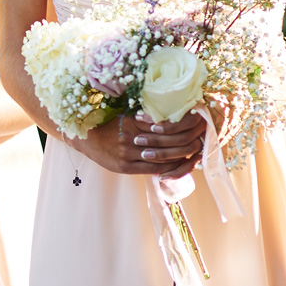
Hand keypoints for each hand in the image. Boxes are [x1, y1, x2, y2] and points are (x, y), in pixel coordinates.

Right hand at [74, 110, 206, 180]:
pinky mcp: (125, 167)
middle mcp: (131, 137)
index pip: (163, 125)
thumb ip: (143, 117)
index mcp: (132, 122)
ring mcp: (128, 153)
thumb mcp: (124, 116)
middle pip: (166, 140)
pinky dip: (166, 168)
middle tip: (200, 138)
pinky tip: (176, 166)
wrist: (85, 139)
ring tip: (193, 152)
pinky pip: (152, 168)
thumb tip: (166, 116)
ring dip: (180, 155)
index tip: (194, 123)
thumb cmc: (107, 126)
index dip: (180, 125)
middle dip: (186, 140)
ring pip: (162, 156)